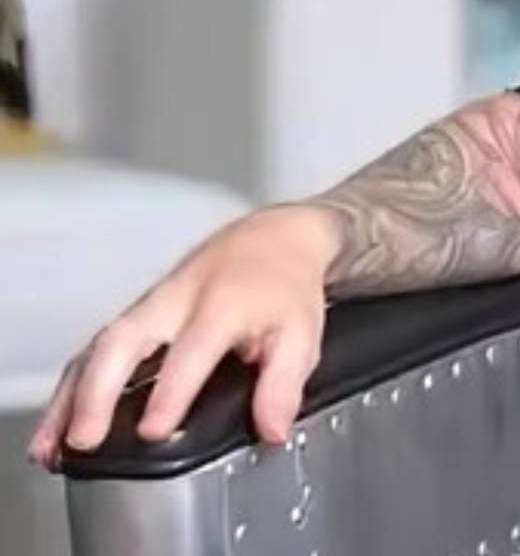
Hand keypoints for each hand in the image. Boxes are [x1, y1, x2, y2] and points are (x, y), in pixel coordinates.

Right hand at [26, 204, 340, 468]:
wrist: (274, 238)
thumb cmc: (286, 286)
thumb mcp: (303, 332)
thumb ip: (285, 384)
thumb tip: (271, 430)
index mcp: (224, 304)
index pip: (191, 350)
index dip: (171, 391)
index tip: (154, 430)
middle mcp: (178, 300)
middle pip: (125, 339)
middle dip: (99, 391)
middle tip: (86, 439)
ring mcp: (152, 303)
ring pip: (100, 344)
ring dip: (73, 394)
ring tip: (55, 443)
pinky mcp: (138, 311)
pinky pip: (97, 346)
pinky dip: (74, 384)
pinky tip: (61, 420)